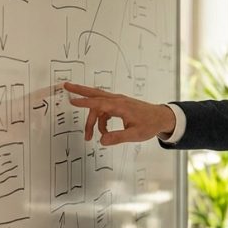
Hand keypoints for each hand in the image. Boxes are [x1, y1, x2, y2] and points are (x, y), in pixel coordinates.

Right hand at [62, 82, 176, 145]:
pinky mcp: (119, 105)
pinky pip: (104, 111)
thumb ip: (117, 137)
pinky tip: (103, 132)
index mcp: (120, 106)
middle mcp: (118, 100)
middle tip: (66, 86)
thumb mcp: (135, 135)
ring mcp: (118, 102)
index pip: (99, 103)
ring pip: (98, 105)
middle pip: (95, 93)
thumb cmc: (150, 124)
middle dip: (80, 91)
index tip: (72, 100)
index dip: (84, 102)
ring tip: (88, 136)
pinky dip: (100, 121)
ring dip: (91, 119)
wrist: (161, 117)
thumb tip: (102, 141)